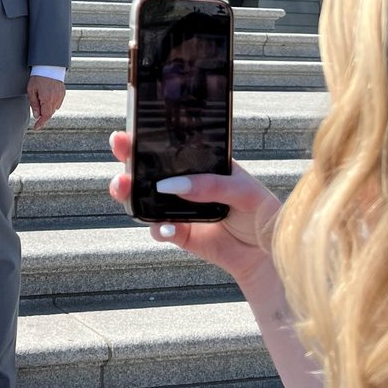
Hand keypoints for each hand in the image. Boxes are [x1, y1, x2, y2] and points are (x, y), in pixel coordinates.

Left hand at [27, 75, 64, 128]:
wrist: (48, 66)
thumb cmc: (38, 78)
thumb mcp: (32, 90)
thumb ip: (34, 104)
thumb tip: (36, 115)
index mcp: (47, 99)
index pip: (45, 116)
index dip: (40, 123)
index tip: (36, 127)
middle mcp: (55, 99)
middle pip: (50, 113)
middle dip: (43, 116)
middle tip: (37, 115)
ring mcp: (60, 96)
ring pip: (54, 108)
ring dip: (48, 109)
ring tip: (41, 100)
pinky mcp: (63, 92)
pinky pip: (58, 102)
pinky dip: (53, 103)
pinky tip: (47, 98)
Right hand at [108, 130, 280, 289]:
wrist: (268, 256)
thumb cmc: (262, 214)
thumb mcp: (244, 191)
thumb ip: (211, 185)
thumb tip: (173, 185)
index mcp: (203, 165)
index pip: (173, 147)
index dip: (149, 138)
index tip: (129, 132)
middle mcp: (187, 185)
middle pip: (150, 170)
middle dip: (129, 159)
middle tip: (119, 150)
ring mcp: (181, 209)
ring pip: (146, 199)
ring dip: (130, 193)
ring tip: (124, 188)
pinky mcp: (181, 235)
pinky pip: (160, 230)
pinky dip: (158, 228)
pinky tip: (166, 228)